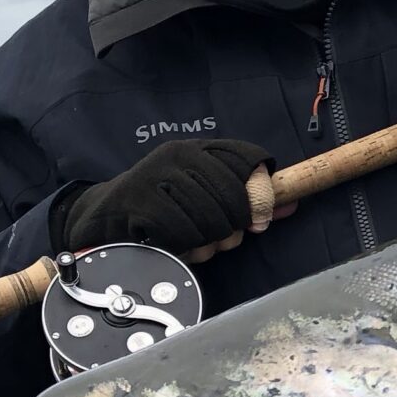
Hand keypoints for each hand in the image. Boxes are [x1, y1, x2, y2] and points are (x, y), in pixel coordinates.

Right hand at [55, 137, 274, 262]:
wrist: (105, 213)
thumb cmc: (163, 203)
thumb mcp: (202, 192)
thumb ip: (245, 197)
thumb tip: (291, 203)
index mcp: (198, 148)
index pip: (245, 161)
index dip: (260, 195)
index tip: (259, 222)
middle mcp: (178, 154)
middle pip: (232, 199)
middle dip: (233, 229)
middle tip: (222, 241)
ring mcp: (157, 175)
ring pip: (211, 220)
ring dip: (209, 244)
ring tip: (197, 245)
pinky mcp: (140, 201)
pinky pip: (183, 233)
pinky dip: (186, 248)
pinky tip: (177, 246)